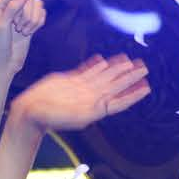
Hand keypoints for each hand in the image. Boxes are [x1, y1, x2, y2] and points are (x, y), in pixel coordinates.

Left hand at [0, 0, 45, 76]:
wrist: (5, 62)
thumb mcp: (2, 24)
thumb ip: (12, 8)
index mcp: (0, 4)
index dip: (20, 4)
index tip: (14, 20)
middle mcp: (11, 7)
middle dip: (27, 14)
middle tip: (18, 28)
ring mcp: (22, 15)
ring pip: (38, 6)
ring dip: (34, 19)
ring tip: (24, 31)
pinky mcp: (31, 23)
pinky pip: (42, 15)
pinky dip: (39, 23)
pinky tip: (30, 33)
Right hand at [15, 56, 150, 131]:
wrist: (31, 111)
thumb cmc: (50, 118)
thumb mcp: (72, 116)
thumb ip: (89, 109)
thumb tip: (104, 103)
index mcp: (95, 108)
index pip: (120, 101)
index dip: (134, 94)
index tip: (147, 87)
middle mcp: (92, 98)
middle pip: (115, 85)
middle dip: (130, 76)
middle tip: (144, 67)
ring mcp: (82, 88)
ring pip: (104, 76)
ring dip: (117, 68)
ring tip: (130, 60)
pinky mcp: (70, 81)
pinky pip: (87, 71)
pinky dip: (96, 65)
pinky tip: (103, 60)